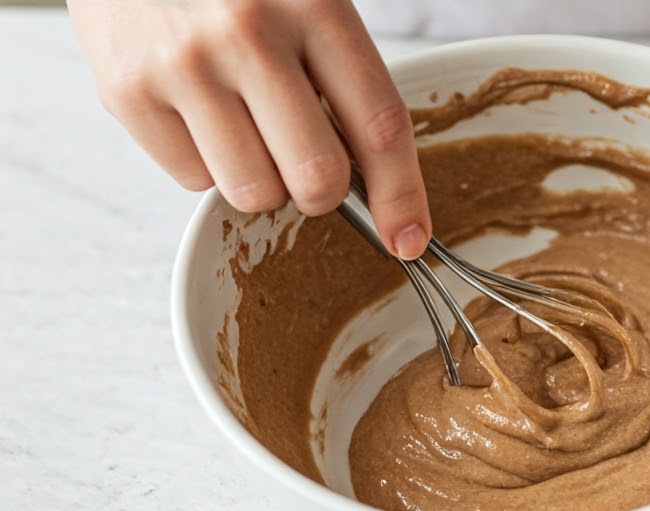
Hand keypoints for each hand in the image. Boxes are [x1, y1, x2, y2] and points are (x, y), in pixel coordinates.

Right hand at [68, 0, 429, 256]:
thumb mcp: (302, 0)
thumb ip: (345, 80)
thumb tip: (384, 194)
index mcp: (310, 1)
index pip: (379, 125)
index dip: (401, 196)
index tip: (408, 237)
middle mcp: (246, 30)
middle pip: (318, 180)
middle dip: (321, 189)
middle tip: (303, 157)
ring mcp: (183, 61)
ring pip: (255, 192)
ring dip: (260, 177)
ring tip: (240, 120)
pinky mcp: (130, 89)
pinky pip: (194, 179)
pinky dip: (203, 159)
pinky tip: (193, 105)